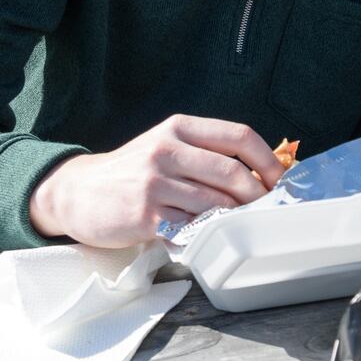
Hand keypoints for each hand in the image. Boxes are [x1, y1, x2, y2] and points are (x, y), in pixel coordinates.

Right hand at [28, 114, 285, 247]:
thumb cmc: (134, 170)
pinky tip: (210, 233)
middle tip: (266, 208)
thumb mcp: (166, 145)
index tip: (280, 179)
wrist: (80, 191)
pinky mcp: (146, 214)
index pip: (238, 135)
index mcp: (179, 127)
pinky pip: (192, 225)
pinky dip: (208, 231)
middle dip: (258, 194)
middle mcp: (168, 149)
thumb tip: (260, 171)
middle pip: (232, 170)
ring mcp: (156, 182)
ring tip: (242, 222)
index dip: (267, 159)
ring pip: (216, 201)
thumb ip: (204, 151)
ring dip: (236, 215)